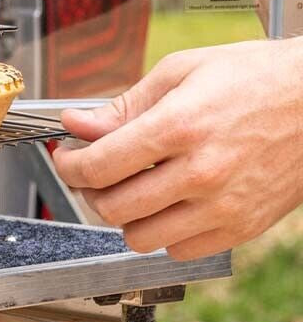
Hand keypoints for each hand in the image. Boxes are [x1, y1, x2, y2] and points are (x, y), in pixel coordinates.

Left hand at [53, 38, 302, 258]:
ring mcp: (223, 206)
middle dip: (89, 190)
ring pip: (140, 238)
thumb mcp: (181, 72)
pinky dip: (162, 232)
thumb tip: (77, 124)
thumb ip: (124, 105)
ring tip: (131, 188)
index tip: (67, 157)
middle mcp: (201, 173)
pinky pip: (179, 250)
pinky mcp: (242, 227)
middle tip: (93, 172)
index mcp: (180, 127)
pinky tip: (167, 202)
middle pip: (112, 207)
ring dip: (124, 216)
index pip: (99, 167)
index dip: (69, 165)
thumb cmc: (255, 78)